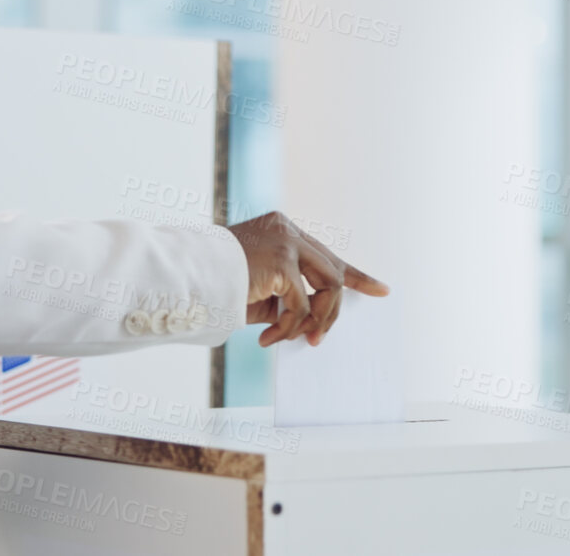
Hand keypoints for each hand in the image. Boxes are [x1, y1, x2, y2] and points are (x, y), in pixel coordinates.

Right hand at [227, 210, 388, 346]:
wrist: (186, 278)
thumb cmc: (216, 286)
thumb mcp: (260, 290)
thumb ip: (289, 295)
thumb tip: (315, 321)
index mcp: (281, 231)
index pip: (326, 254)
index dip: (357, 276)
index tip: (382, 290)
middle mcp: (287, 230)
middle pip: (334, 272)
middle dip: (332, 312)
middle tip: (315, 340)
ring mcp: (287, 241)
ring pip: (329, 286)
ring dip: (314, 320)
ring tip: (294, 339)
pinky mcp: (282, 260)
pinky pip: (302, 305)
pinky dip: (289, 327)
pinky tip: (268, 337)